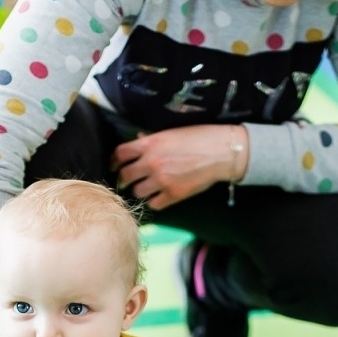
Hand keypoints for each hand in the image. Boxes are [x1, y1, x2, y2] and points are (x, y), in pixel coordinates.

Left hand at [111, 125, 246, 210]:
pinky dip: (154, 200)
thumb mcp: (171, 132)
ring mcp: (162, 180)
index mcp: (150, 144)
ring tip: (147, 187)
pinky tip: (159, 196)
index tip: (116, 165)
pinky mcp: (173, 195)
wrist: (222, 152)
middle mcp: (152, 163)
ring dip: (140, 189)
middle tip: (129, 179)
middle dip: (126, 177)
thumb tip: (137, 141)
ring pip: (138, 191)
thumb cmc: (199, 137)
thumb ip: (152, 139)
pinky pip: (154, 203)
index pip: (120, 153)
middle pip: (125, 175)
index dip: (115, 160)